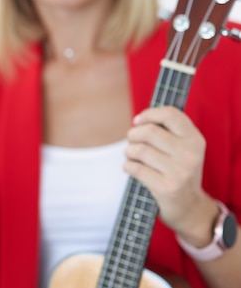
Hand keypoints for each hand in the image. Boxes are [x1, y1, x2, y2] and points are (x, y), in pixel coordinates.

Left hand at [124, 106, 214, 237]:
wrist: (190, 207)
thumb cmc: (178, 171)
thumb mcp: (183, 148)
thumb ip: (166, 131)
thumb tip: (138, 120)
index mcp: (195, 140)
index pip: (170, 114)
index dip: (149, 114)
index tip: (138, 120)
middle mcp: (190, 154)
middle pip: (149, 131)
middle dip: (133, 134)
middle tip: (132, 141)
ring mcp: (180, 172)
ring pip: (139, 150)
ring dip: (129, 152)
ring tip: (132, 156)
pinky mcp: (167, 188)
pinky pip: (135, 168)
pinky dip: (128, 166)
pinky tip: (131, 168)